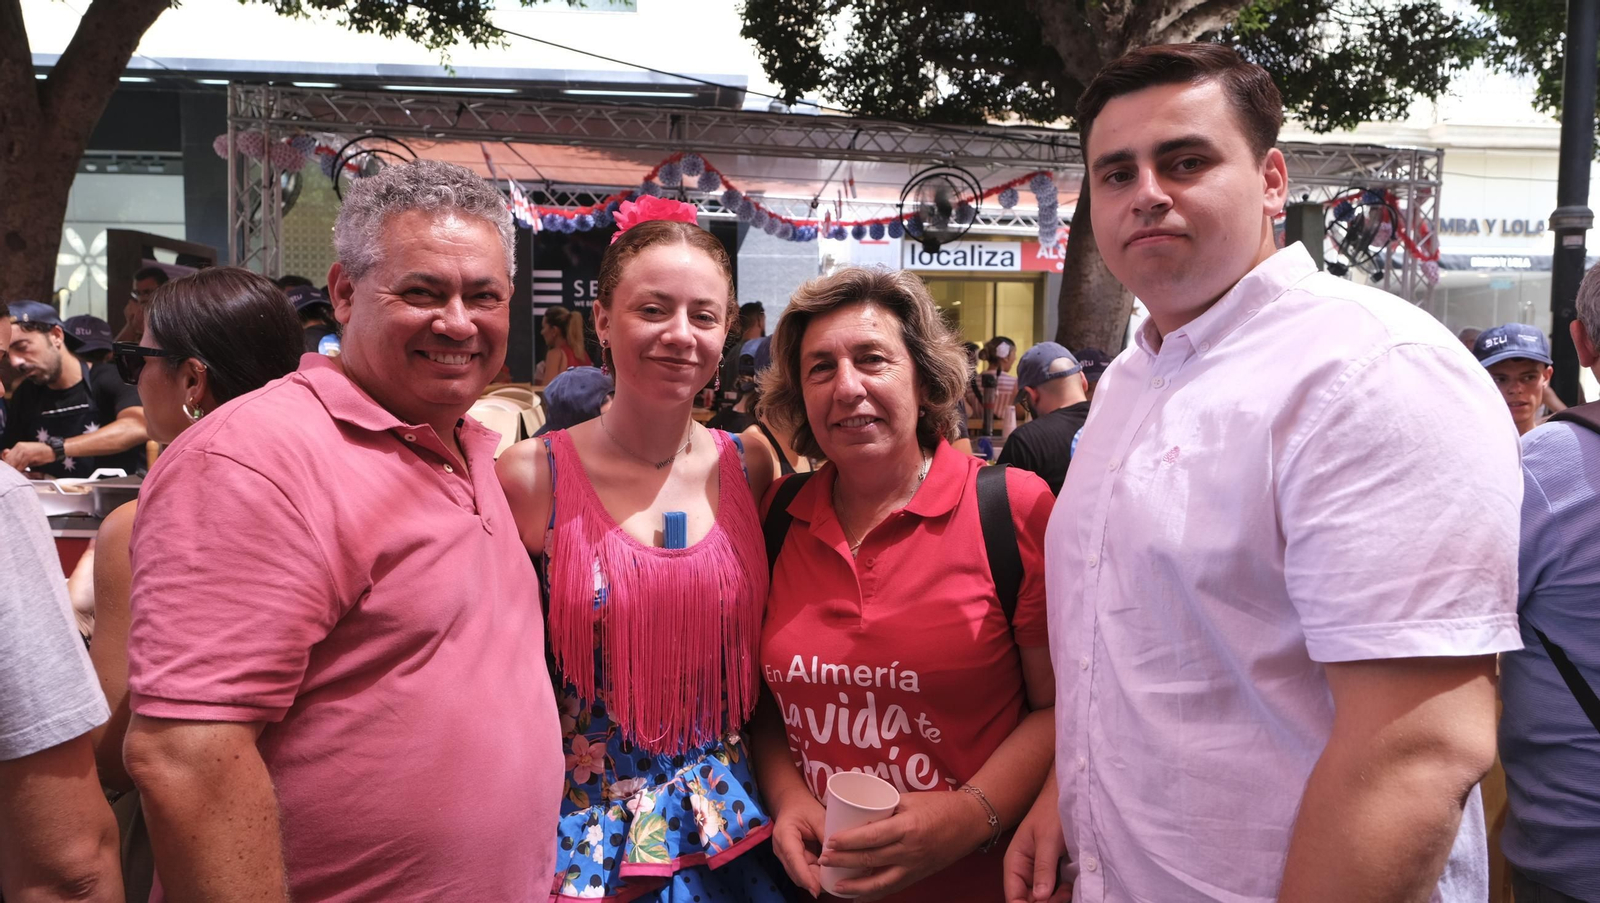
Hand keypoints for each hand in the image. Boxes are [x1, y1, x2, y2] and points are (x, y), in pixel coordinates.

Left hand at [2, 441, 53, 469]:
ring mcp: (24, 449)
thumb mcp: (28, 456)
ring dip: (15, 468)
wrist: (53, 450)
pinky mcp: (29, 454)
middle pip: (9, 458)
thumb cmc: (41, 454)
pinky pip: (22, 463)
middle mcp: (20, 446)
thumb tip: (12, 464)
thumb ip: (20, 458)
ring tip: (16, 473)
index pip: (7, 456)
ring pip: (14, 461)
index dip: (7, 463)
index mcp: (19, 446)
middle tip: (12, 473)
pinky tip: (22, 471)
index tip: (9, 469)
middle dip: (10, 466)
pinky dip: (21, 468)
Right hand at [770, 788, 825, 896]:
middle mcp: (781, 849)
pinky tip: (827, 875)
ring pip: (799, 874)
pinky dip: (814, 874)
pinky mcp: (791, 859)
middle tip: (832, 886)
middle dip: (813, 881)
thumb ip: (825, 836)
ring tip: (832, 882)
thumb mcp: (818, 817)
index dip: (805, 876)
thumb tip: (835, 856)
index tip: (816, 890)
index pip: (794, 859)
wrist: (792, 803)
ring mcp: (784, 856)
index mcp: (784, 835)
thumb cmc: (804, 807)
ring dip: (814, 879)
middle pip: (796, 872)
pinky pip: (803, 871)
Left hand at [820, 789, 986, 899]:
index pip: (871, 837)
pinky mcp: (918, 875)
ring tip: (836, 886)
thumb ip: (885, 808)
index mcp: (907, 827)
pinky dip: (874, 894)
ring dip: (855, 886)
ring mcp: (914, 866)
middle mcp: (910, 850)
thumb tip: (856, 811)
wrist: (970, 821)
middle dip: (843, 862)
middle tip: (824, 860)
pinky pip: (892, 888)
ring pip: (880, 882)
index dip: (848, 841)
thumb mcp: (910, 800)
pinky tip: (858, 897)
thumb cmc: (940, 805)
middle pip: (870, 859)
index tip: (830, 841)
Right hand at [1004, 796, 1071, 902]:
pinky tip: (1070, 887)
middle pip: (1028, 900)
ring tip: (1068, 890)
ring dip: (1054, 900)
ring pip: (1042, 898)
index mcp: (1015, 862)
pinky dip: (1061, 894)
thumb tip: (1040, 897)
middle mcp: (1023, 870)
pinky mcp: (1052, 870)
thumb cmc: (1052, 812)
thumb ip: (1043, 868)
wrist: (1066, 795)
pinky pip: (1053, 891)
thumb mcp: (1048, 840)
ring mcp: (1037, 871)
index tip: (1046, 902)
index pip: (1014, 896)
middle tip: (1063, 895)